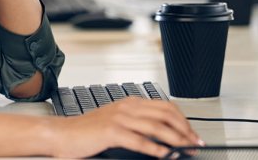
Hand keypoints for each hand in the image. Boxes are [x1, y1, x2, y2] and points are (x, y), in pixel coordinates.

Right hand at [48, 99, 200, 158]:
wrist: (62, 134)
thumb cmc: (87, 131)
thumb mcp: (116, 122)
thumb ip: (137, 125)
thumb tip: (160, 136)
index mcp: (130, 103)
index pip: (164, 106)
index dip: (182, 119)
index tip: (191, 133)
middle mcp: (127, 107)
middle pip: (165, 114)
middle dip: (184, 129)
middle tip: (195, 142)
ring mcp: (119, 118)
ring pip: (157, 126)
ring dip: (176, 140)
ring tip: (186, 149)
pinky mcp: (112, 132)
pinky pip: (140, 140)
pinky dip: (156, 149)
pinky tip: (165, 155)